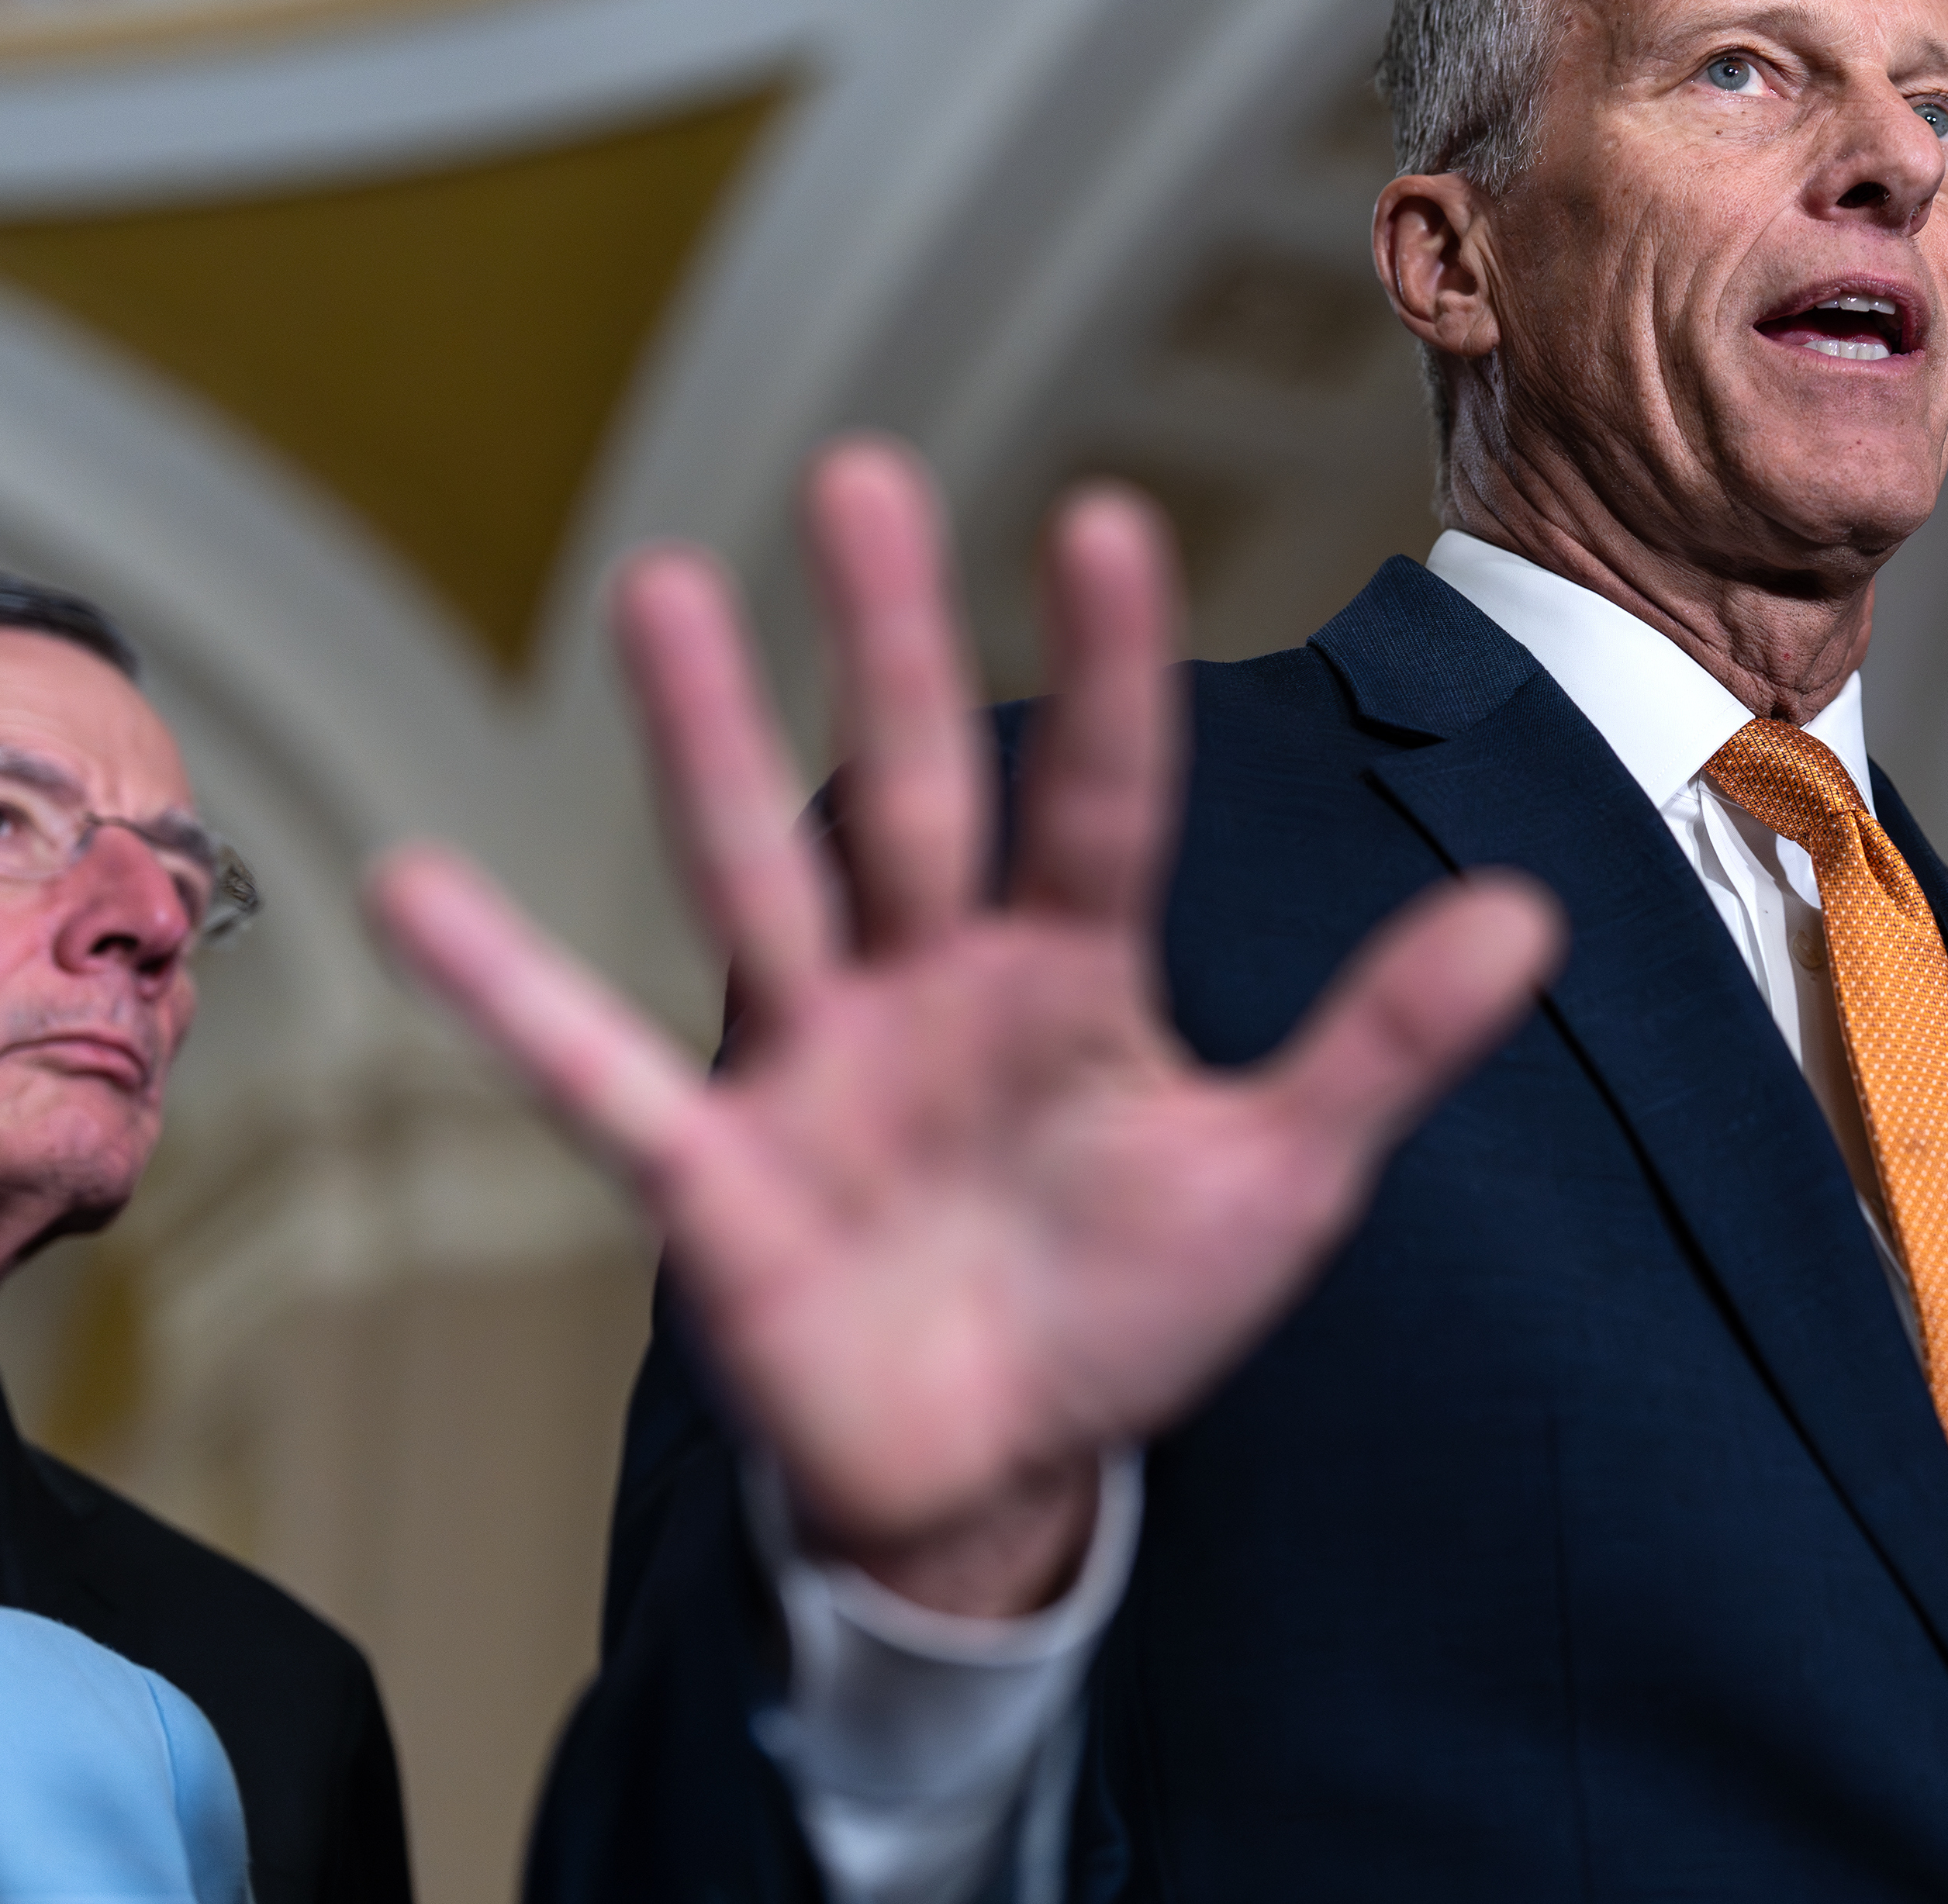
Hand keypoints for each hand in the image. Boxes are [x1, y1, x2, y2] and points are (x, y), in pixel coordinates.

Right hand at [366, 440, 1561, 1613]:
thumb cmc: (1131, 1305)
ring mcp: (817, 1068)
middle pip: (919, 791)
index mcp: (1076, 974)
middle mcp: (937, 985)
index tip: (1107, 518)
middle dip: (895, 645)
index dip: (1111, 673)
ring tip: (660, 590)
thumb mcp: (1282, 1175)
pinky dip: (508, 996)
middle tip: (861, 470)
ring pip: (760, 880)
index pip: (1105, 801)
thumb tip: (1533, 912)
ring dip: (708, 748)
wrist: (1001, 1476)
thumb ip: (1384, 1041)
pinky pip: (598, 1077)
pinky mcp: (718, 1179)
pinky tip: (413, 886)